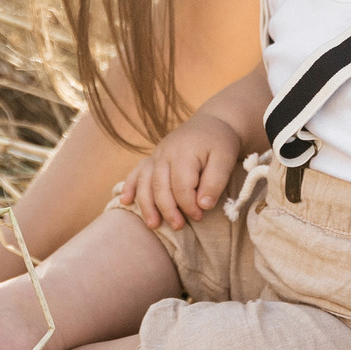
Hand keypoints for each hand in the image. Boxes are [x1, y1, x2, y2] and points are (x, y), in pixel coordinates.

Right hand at [112, 113, 244, 229]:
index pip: (181, 186)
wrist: (210, 123)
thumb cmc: (220, 144)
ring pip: (145, 182)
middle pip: (160, 186)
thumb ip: (215, 182)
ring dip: (146, 205)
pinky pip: (136, 173)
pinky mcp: (152, 158)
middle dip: (167, 210)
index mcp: (184, 153)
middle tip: (178, 226)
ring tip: (153, 224)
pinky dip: (129, 187)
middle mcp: (165, 153)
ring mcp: (156, 156)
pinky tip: (125, 201)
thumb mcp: (225, 159)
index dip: (189, 205)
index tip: (199, 216)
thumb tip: (203, 205)